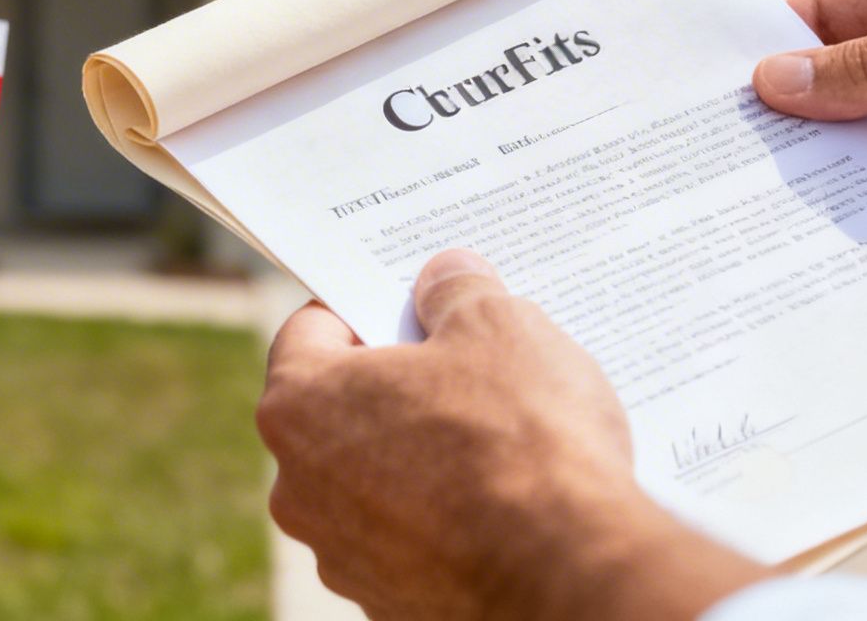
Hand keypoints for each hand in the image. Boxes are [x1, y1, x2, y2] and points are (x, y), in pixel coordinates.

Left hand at [259, 249, 765, 620]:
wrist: (566, 573)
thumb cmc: (520, 440)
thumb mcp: (498, 326)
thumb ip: (457, 290)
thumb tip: (445, 278)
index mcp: (300, 406)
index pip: (310, 329)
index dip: (367, 305)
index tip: (414, 301)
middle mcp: (300, 488)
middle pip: (340, 408)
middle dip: (399, 382)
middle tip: (466, 362)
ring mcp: (342, 554)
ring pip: (375, 478)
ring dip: (421, 453)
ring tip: (498, 435)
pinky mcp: (389, 602)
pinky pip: (411, 536)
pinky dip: (445, 515)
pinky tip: (505, 497)